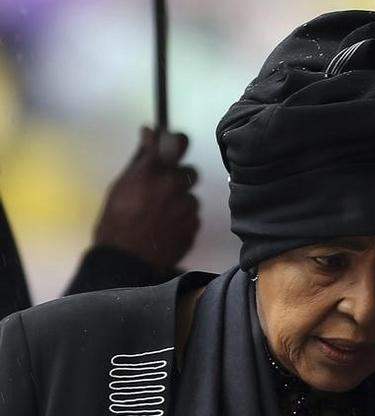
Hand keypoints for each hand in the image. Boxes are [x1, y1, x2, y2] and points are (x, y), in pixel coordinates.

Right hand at [93, 127, 199, 271]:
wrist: (125, 260)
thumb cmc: (115, 221)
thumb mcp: (121, 185)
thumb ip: (140, 158)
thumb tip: (149, 131)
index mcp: (153, 170)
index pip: (179, 142)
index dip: (178, 143)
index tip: (174, 148)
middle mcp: (174, 184)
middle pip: (189, 171)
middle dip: (178, 179)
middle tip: (161, 192)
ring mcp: (187, 205)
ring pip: (191, 195)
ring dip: (180, 201)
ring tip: (160, 216)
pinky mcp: (195, 224)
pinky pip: (193, 215)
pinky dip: (183, 219)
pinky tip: (167, 228)